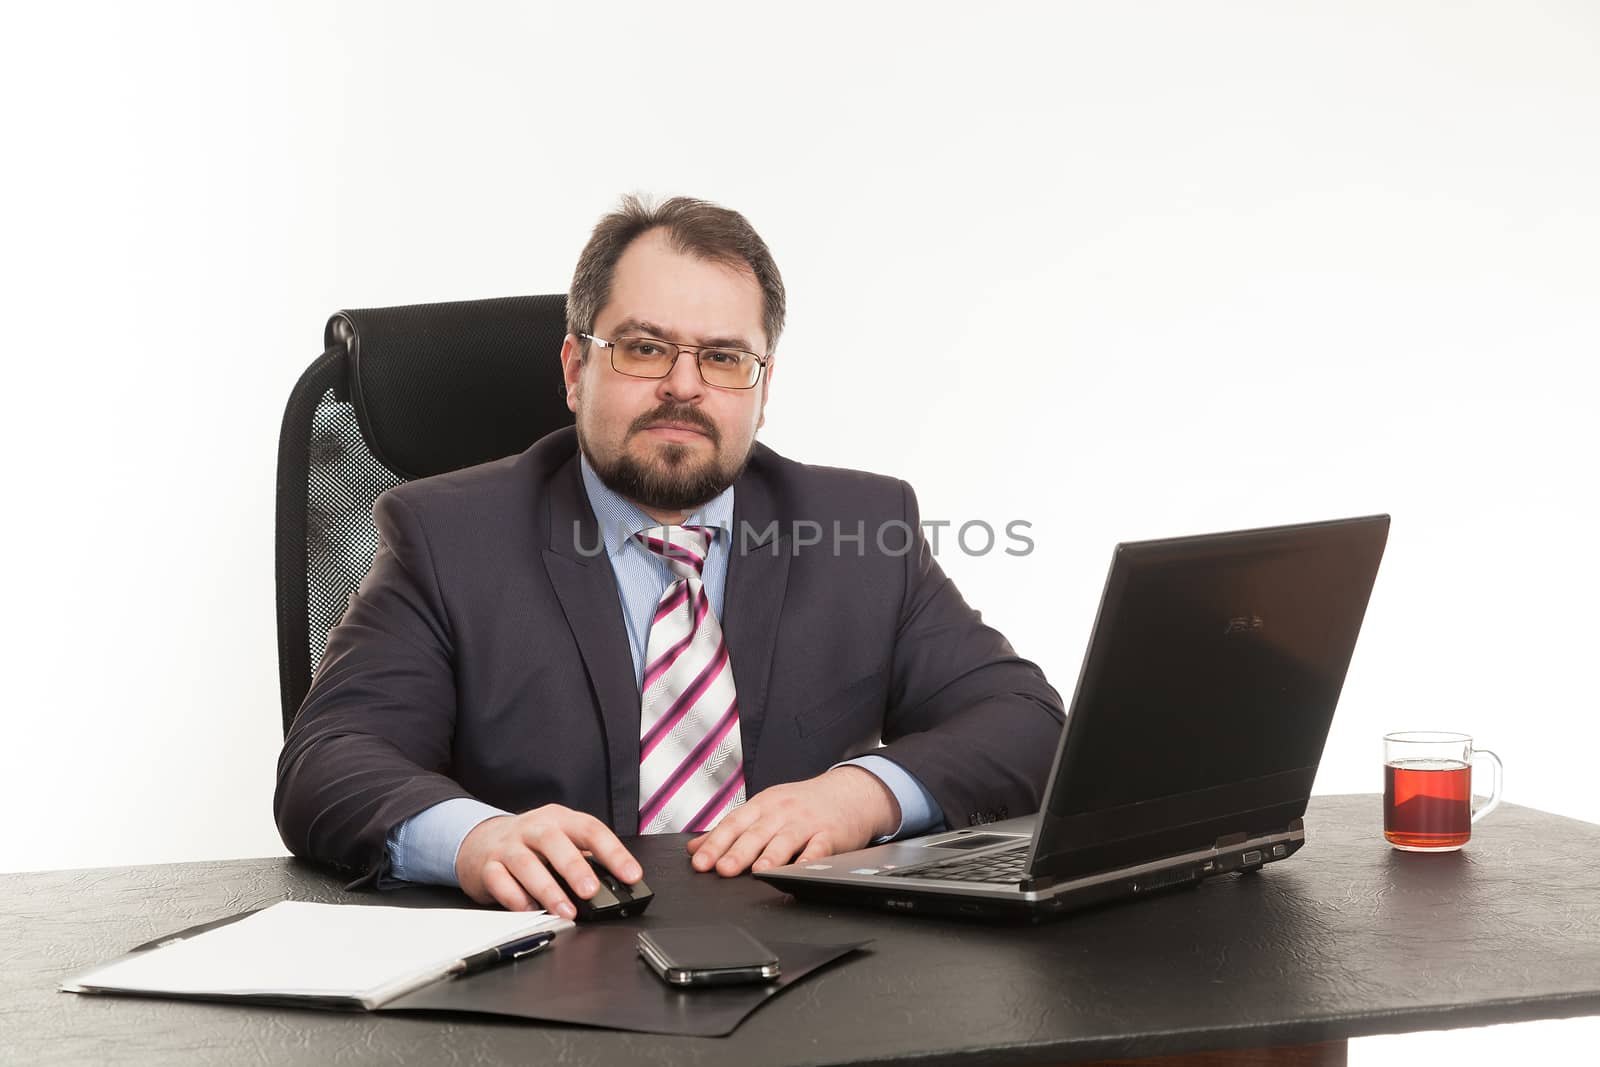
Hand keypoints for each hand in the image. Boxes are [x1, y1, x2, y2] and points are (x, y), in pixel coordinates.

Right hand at [455, 804, 641, 916]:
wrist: (481, 840)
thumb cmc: (532, 844)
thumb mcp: (561, 841)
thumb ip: (584, 859)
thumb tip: (614, 886)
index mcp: (560, 819)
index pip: (591, 830)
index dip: (614, 852)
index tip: (631, 875)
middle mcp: (534, 828)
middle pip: (555, 842)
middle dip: (575, 868)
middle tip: (591, 892)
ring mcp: (508, 846)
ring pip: (526, 863)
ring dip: (548, 890)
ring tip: (566, 911)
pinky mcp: (488, 866)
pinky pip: (500, 881)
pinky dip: (516, 898)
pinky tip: (531, 910)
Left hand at [685, 767, 900, 876]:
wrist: (850, 792)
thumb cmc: (803, 804)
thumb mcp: (764, 809)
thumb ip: (730, 829)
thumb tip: (694, 847)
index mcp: (762, 806)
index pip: (733, 824)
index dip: (715, 844)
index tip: (699, 862)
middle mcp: (782, 812)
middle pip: (757, 833)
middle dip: (738, 852)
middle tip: (722, 870)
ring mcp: (806, 822)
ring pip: (785, 840)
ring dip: (771, 856)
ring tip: (759, 872)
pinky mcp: (830, 834)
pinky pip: (819, 848)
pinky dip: (810, 859)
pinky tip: (801, 870)